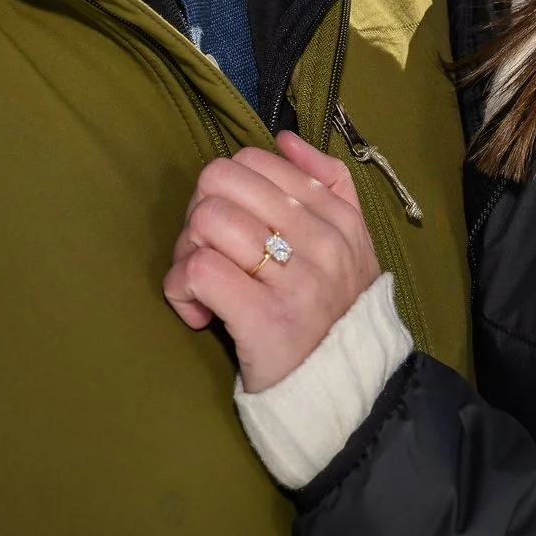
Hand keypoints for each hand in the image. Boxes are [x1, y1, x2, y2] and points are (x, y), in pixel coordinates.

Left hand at [162, 131, 383, 391]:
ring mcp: (296, 281)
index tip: (232, 231)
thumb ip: (329, 184)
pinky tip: (198, 313)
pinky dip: (182, 289)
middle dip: (198, 216)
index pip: (254, 161)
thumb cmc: (334, 317)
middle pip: (219, 182)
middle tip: (209, 256)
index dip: (225, 190)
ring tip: (203, 287)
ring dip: (187, 255)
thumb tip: (283, 139)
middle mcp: (322, 242)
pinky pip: (199, 271)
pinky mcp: (265, 320)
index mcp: (339, 218)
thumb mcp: (353, 246)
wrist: (347, 395)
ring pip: (206, 220)